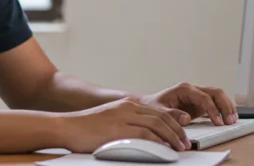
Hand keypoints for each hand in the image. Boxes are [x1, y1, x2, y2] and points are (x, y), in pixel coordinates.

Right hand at [59, 97, 191, 152]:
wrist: (67, 126)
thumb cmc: (86, 128)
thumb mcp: (111, 121)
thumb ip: (128, 125)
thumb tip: (146, 138)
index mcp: (128, 104)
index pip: (158, 111)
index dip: (174, 122)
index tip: (183, 133)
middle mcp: (129, 107)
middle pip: (161, 116)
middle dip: (178, 130)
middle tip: (186, 143)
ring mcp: (124, 117)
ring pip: (157, 124)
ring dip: (172, 136)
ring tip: (180, 147)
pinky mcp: (120, 129)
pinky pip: (146, 134)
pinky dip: (159, 142)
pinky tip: (165, 149)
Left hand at [141, 83, 237, 125]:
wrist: (149, 106)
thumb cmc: (153, 107)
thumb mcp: (159, 111)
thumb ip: (172, 114)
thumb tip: (186, 118)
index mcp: (184, 89)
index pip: (204, 97)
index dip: (212, 109)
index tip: (218, 122)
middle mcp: (193, 90)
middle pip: (215, 92)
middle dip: (225, 106)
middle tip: (229, 121)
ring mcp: (197, 95)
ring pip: (218, 96)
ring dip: (227, 107)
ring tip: (232, 121)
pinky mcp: (200, 103)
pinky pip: (216, 103)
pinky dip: (223, 109)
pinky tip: (228, 119)